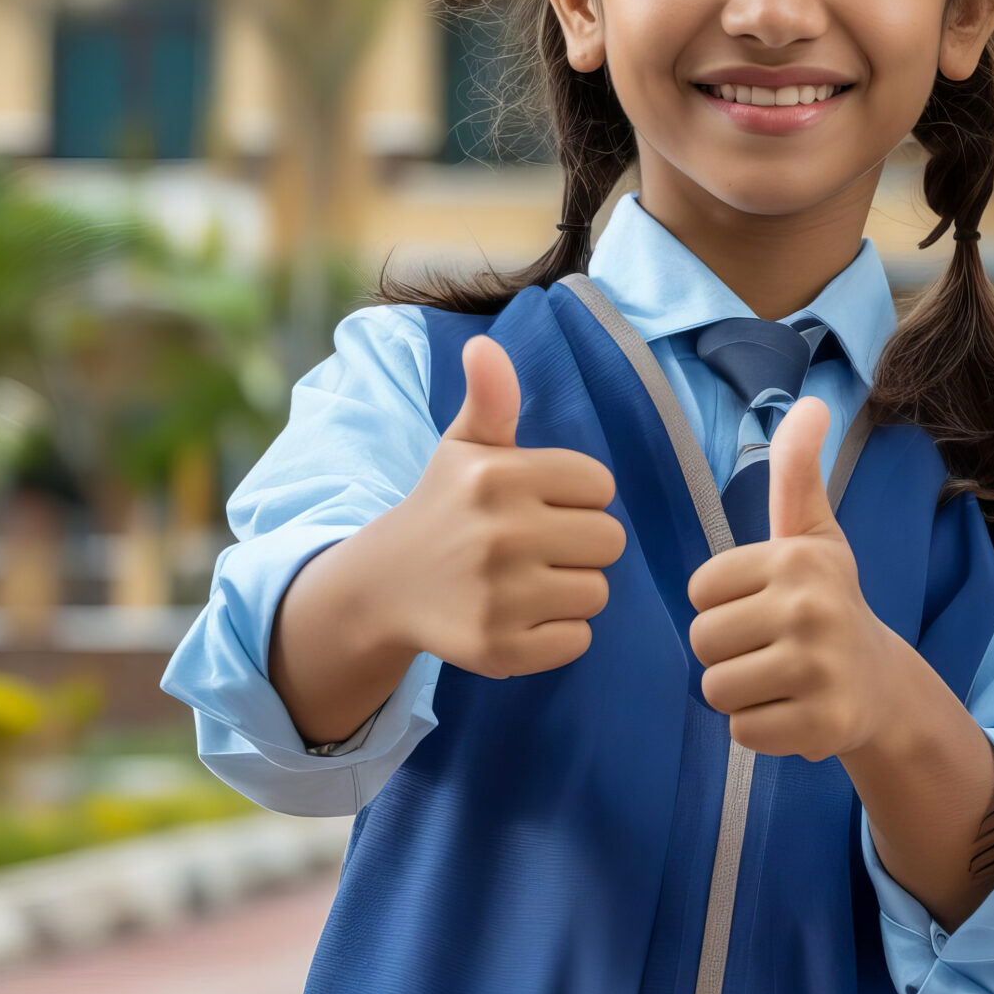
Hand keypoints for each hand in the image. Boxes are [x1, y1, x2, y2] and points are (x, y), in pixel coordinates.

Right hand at [383, 335, 624, 677]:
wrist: (384, 586)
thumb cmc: (444, 508)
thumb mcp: (464, 447)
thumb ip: (491, 398)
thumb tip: (484, 344)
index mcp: (497, 477)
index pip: (600, 486)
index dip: (578, 497)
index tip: (539, 505)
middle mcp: (498, 534)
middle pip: (610, 541)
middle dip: (581, 544)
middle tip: (536, 547)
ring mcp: (498, 596)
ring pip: (598, 592)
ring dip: (573, 589)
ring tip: (528, 582)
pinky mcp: (498, 649)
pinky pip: (579, 640)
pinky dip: (559, 635)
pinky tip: (521, 617)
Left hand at [688, 398, 904, 760]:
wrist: (880, 683)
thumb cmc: (828, 602)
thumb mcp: (812, 534)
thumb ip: (796, 472)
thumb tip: (810, 402)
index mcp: (800, 558)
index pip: (700, 591)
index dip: (724, 604)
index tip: (764, 606)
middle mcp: (813, 608)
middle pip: (703, 641)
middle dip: (727, 652)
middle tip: (771, 648)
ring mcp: (821, 669)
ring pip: (717, 690)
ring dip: (741, 692)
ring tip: (779, 679)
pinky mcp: (823, 725)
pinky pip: (742, 732)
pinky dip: (761, 728)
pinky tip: (793, 710)